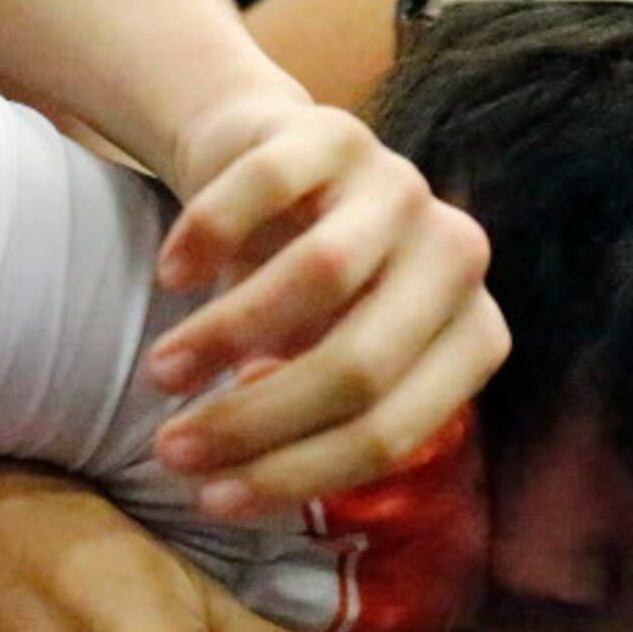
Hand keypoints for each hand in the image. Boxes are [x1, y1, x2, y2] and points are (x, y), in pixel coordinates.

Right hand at [147, 91, 506, 519]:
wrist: (267, 166)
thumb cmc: (303, 297)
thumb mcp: (332, 366)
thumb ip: (320, 427)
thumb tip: (243, 489)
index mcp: (473, 336)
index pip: (393, 433)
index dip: (298, 476)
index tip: (212, 501)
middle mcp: (457, 257)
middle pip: (357, 367)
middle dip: (254, 422)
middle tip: (170, 451)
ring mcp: (402, 185)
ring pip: (318, 278)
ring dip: (225, 338)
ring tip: (159, 377)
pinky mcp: (336, 130)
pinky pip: (266, 188)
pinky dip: (207, 239)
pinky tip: (169, 279)